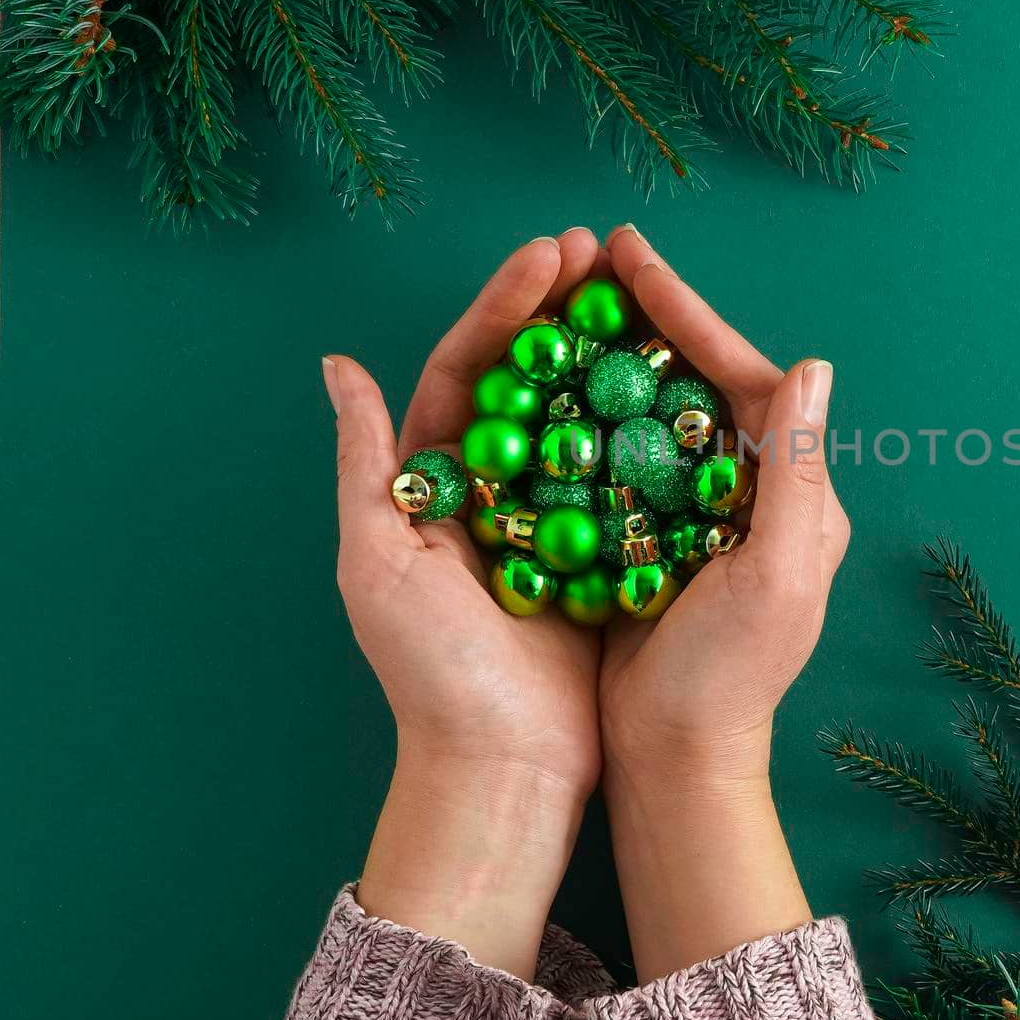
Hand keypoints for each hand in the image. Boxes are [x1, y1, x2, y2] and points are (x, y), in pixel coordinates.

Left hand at [323, 229, 607, 975]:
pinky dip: (644, 423)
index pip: (467, 366)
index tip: (553, 255)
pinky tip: (679, 381)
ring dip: (609, 351)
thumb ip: (366, 463)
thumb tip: (339, 363)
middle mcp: (492, 487)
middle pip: (529, 376)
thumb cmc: (429, 671)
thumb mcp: (376, 561)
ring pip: (581, 412)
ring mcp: (549, 515)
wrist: (504, 767)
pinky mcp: (598, 547)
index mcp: (431, 480)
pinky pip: (622, 471)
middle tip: (608, 252)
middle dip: (564, 309)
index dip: (506, 305)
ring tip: (648, 295)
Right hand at [595, 225, 847, 978]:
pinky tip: (551, 381)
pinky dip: (591, 413)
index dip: (689, 312)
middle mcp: (753, 493)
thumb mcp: (780, 572)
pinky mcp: (652, 539)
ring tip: (565, 299)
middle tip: (591, 256)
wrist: (676, 758)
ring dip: (614, 354)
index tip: (633, 255)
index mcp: (793, 492)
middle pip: (698, 380)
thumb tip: (815, 364)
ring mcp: (700, 515)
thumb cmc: (733, 673)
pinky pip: (623, 456)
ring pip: (656, 410)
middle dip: (648, 316)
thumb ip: (798, 471)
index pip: (746, 376)